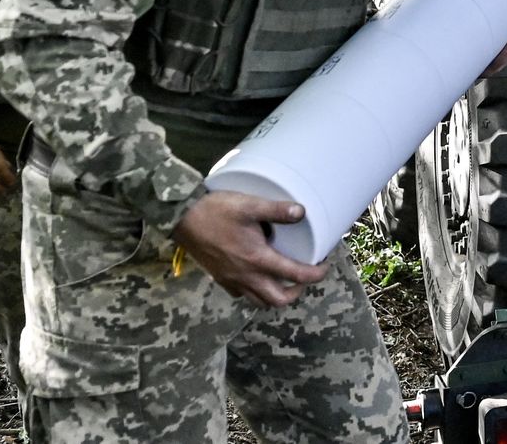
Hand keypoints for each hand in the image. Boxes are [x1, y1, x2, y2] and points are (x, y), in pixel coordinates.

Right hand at [172, 191, 327, 307]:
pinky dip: (253, 291)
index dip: (315, 274)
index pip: (295, 276)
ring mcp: (231, 280)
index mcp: (257, 260)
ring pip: (257, 301)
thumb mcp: (250, 205)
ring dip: (275, 295)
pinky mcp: (219, 278)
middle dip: (295, 293)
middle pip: (277, 300)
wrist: (182, 219)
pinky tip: (256, 274)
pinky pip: (240, 294)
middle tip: (304, 277)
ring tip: (284, 278)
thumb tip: (302, 212)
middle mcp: (245, 276)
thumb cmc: (216, 211)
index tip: (324, 265)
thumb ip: (277, 210)